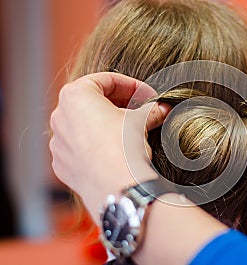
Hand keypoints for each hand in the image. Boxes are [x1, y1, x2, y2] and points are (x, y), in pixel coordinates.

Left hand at [49, 72, 170, 221]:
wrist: (116, 186)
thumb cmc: (124, 147)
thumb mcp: (142, 121)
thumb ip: (151, 110)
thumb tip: (162, 109)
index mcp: (75, 96)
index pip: (106, 80)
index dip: (132, 86)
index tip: (148, 95)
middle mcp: (60, 116)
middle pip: (92, 101)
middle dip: (119, 104)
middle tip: (140, 110)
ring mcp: (58, 143)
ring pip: (84, 125)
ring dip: (106, 124)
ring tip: (128, 132)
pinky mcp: (62, 165)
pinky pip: (80, 147)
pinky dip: (96, 145)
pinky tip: (114, 152)